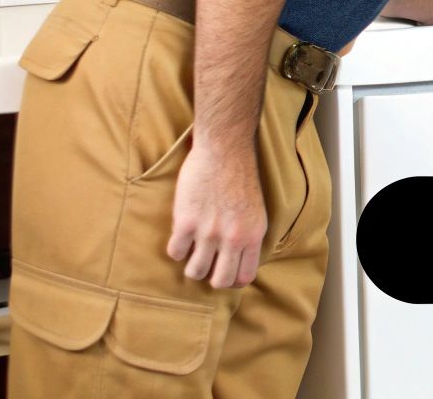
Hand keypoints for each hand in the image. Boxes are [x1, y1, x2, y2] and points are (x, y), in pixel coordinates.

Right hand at [167, 141, 266, 288]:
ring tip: (192, 251)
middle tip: (206, 264)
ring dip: (191, 265)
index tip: (223, 274)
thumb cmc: (241, 178)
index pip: (244, 276)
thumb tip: (237, 259)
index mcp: (253, 235)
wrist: (225, 151)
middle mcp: (233, 238)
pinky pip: (175, 252)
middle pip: (219, 281)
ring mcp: (208, 232)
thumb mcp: (257, 211)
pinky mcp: (186, 222)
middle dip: (211, 277)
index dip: (232, 280)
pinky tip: (181, 235)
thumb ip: (248, 236)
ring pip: (194, 271)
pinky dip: (176, 248)